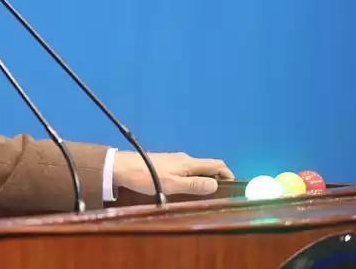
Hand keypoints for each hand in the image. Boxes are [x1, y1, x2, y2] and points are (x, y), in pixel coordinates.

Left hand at [113, 151, 234, 195]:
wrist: (120, 167)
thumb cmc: (145, 176)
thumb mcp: (171, 184)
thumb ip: (193, 184)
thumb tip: (216, 184)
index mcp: (188, 162)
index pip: (217, 164)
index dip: (229, 174)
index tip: (234, 188)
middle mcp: (184, 159)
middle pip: (208, 167)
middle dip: (218, 179)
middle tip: (221, 196)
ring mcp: (174, 161)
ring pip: (196, 169)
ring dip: (205, 180)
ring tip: (206, 196)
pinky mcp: (166, 165)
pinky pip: (186, 171)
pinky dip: (193, 179)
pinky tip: (187, 191)